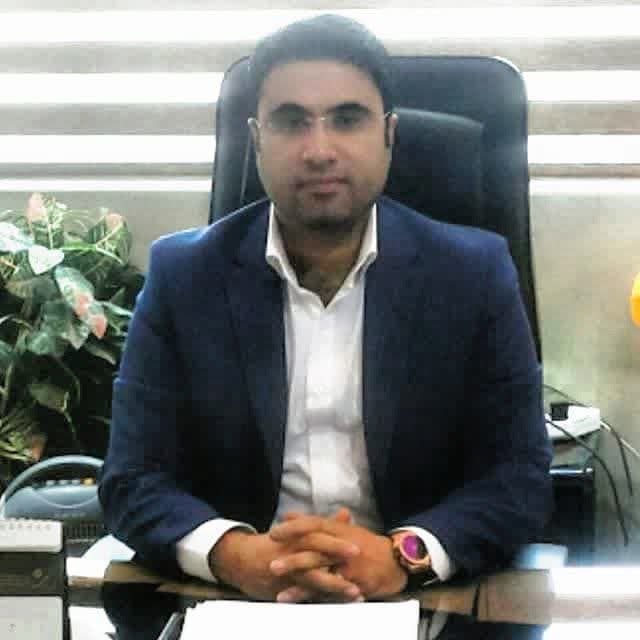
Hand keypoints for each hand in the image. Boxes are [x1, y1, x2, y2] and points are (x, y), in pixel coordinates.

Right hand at [209, 511, 360, 601]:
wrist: (240, 559)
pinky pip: (302, 595)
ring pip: (312, 578)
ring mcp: (286, 571)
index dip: (338, 540)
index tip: (359, 544)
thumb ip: (324, 524)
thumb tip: (345, 514)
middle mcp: (291, 551)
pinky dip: (320, 599)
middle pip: (316, 553)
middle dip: (337, 557)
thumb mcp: (297, 530)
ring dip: (335, 584)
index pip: (318, 535)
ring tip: (355, 591)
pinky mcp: (281, 588)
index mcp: (296, 536)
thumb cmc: (275, 543)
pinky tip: (335, 604)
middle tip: (358, 561)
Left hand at [269, 510, 407, 600]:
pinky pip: (333, 593)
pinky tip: (305, 606)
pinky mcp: (354, 584)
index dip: (294, 528)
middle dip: (292, 559)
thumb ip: (315, 523)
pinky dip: (318, 600)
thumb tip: (290, 515)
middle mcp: (342, 546)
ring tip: (281, 594)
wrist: (395, 560)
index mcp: (338, 530)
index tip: (274, 532)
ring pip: (322, 575)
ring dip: (300, 585)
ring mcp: (349, 566)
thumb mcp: (342, 529)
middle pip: (315, 551)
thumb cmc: (366, 544)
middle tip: (271, 563)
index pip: (313, 525)